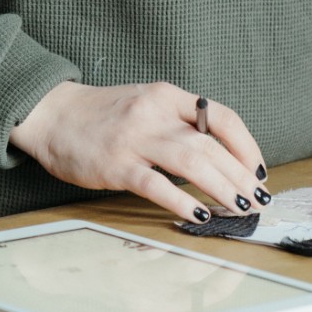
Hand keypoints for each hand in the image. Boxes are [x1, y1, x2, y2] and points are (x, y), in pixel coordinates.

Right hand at [9, 80, 270, 222]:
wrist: (52, 114)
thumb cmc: (104, 115)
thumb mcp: (147, 105)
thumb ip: (179, 125)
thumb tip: (219, 159)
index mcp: (168, 96)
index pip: (223, 118)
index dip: (247, 146)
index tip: (259, 170)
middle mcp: (156, 113)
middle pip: (213, 144)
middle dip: (242, 175)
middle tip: (259, 199)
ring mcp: (136, 138)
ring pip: (193, 162)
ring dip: (223, 187)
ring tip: (241, 207)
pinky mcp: (116, 165)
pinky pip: (157, 185)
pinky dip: (182, 201)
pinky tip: (200, 215)